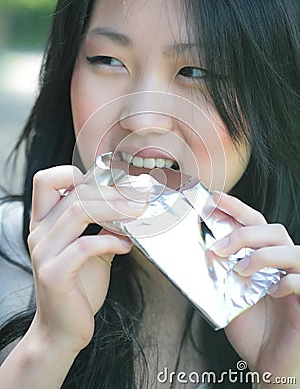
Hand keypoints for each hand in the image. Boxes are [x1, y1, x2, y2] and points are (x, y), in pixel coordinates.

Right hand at [27, 165, 146, 353]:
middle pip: (73, 192)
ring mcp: (44, 253)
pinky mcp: (54, 274)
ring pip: (77, 212)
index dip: (77, 173)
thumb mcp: (90, 249)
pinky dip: (110, 241)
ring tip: (136, 213)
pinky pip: (84, 246)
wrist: (62, 329)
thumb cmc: (78, 287)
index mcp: (45, 222)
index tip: (110, 183)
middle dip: (111, 190)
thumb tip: (130, 205)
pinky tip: (125, 245)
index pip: (47, 179)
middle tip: (138, 196)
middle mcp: (39, 233)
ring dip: (114, 209)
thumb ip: (102, 226)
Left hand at [211, 192, 299, 386]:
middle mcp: (282, 264)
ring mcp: (297, 281)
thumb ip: (220, 273)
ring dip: (263, 255)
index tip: (214, 199)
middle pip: (274, 230)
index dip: (236, 208)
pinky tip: (270, 291)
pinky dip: (287, 281)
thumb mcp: (226, 295)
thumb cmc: (250, 329)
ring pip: (292, 250)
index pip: (254, 223)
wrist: (266, 364)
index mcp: (263, 258)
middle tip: (219, 247)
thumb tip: (198, 250)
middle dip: (245, 233)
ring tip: (241, 270)